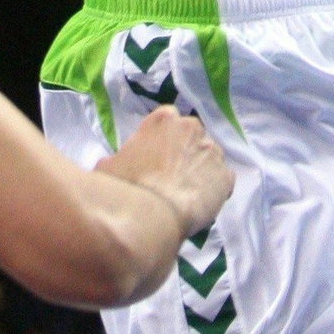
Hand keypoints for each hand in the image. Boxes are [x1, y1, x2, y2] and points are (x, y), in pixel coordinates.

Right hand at [98, 105, 232, 237]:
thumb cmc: (125, 186)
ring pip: (209, 158)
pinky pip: (222, 181)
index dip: (163, 142)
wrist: (150, 214)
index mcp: (163, 118)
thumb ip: (119, 158)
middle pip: (192, 137)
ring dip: (201, 170)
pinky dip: (215, 190)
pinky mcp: (226, 176)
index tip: (157, 159)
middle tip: (172, 177)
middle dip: (185, 153)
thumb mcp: (108, 166)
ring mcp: (212, 151)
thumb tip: (116, 164)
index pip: (168, 122)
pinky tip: (201, 204)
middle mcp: (192, 127)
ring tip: (188, 194)